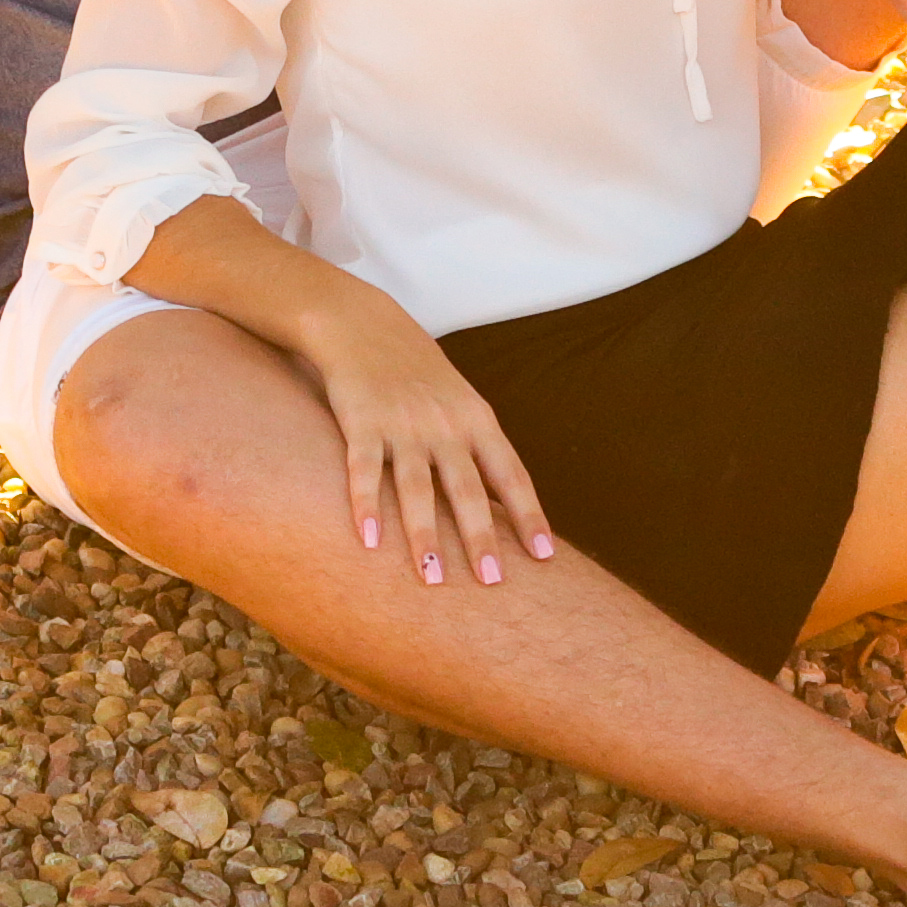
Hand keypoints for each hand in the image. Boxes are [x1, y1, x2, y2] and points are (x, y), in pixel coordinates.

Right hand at [291, 296, 557, 587]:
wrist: (363, 324)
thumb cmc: (417, 372)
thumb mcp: (461, 401)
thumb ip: (479, 448)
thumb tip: (504, 506)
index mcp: (477, 420)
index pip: (510, 474)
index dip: (528, 515)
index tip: (544, 556)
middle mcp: (445, 425)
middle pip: (467, 489)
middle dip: (480, 537)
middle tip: (492, 582)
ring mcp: (403, 424)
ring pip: (418, 488)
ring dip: (425, 535)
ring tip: (432, 578)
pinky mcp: (362, 422)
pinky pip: (365, 470)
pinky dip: (366, 505)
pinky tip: (368, 540)